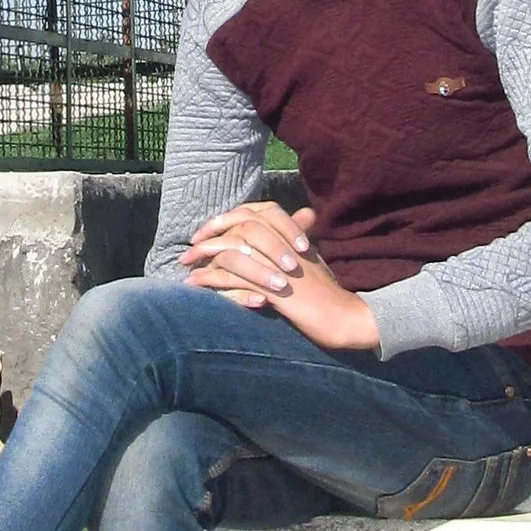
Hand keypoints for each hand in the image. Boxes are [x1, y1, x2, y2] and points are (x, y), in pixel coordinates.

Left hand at [183, 200, 380, 353]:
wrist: (343, 316)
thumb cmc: (325, 291)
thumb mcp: (308, 260)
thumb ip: (290, 243)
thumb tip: (276, 235)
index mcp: (291, 233)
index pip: (252, 213)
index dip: (225, 219)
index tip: (205, 230)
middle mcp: (284, 244)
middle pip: (238, 227)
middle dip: (209, 237)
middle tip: (188, 251)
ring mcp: (279, 266)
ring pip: (233, 252)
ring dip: (204, 260)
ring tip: (186, 269)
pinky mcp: (274, 289)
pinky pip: (235, 279)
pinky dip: (211, 281)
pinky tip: (196, 285)